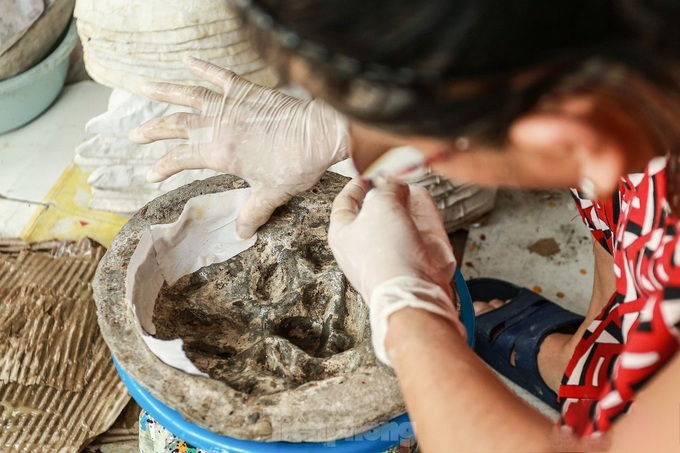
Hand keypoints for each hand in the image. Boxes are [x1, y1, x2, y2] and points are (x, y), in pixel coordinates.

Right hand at [129, 56, 348, 237]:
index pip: (179, 160)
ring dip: (164, 92)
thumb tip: (241, 233)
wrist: (320, 134)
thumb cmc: (297, 165)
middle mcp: (217, 126)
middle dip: (152, 131)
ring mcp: (231, 104)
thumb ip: (253, 213)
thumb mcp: (272, 194)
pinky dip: (202, 66)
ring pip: (188, 95)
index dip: (162, 168)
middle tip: (133, 134)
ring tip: (143, 87)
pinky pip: (219, 74)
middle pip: (175, 126)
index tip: (151, 174)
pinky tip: (186, 58)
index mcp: (219, 153)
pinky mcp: (247, 90)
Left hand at [328, 179, 464, 363]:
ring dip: (408, 215)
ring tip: (419, 204)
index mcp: (341, 233)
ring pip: (394, 230)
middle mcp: (357, 249)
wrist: (410, 294)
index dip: (360, 182)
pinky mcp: (400, 271)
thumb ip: (388, 187)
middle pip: (373, 214)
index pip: (345, 200)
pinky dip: (420, 236)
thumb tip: (394, 183)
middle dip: (390, 199)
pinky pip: (410, 247)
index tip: (374, 172)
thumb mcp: (384, 204)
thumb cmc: (388, 256)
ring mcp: (379, 262)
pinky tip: (430, 228)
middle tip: (403, 187)